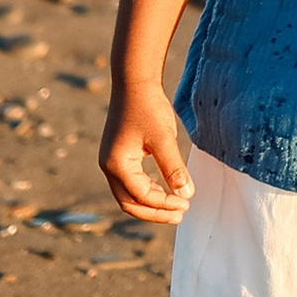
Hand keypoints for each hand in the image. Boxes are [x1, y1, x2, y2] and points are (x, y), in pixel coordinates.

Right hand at [101, 84, 194, 222]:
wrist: (134, 82)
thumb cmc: (148, 107)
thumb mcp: (164, 138)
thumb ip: (174, 168)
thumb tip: (186, 195)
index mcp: (117, 164)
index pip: (142, 196)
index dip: (165, 204)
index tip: (187, 203)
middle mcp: (109, 166)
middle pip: (129, 203)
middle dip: (155, 212)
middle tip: (180, 214)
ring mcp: (111, 161)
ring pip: (128, 195)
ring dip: (150, 204)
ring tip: (175, 206)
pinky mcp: (117, 155)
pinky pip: (130, 183)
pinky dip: (146, 191)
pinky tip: (164, 189)